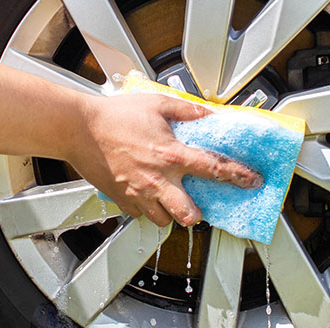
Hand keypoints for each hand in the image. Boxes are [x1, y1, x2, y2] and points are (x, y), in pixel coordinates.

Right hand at [67, 93, 261, 226]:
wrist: (78, 128)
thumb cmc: (114, 116)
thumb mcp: (157, 103)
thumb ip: (187, 110)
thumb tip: (207, 114)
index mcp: (171, 154)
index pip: (214, 169)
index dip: (238, 177)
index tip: (251, 182)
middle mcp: (158, 179)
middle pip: (189, 215)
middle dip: (197, 214)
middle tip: (196, 205)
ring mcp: (138, 193)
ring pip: (164, 221)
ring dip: (170, 213)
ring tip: (169, 199)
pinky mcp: (122, 199)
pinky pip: (140, 215)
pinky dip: (146, 210)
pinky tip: (146, 195)